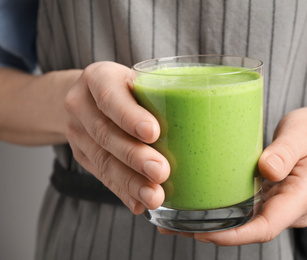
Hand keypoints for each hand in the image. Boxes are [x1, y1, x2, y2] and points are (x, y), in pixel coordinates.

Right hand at [64, 61, 169, 213]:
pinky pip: (102, 176)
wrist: (87, 99)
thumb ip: (159, 92)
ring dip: (130, 182)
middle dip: (134, 156)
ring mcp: (77, 133)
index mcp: (98, 78)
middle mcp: (81, 105)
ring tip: (153, 196)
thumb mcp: (138, 79)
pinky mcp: (81, 155)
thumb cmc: (126, 88)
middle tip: (161, 171)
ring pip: (103, 160)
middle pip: (106, 133)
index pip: (109, 95)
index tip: (154, 133)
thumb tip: (207, 118)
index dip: (129, 116)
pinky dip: (123, 192)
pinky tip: (139, 204)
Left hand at [159, 107, 306, 244]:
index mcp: (302, 197)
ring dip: (211, 224)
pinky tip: (198, 203)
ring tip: (174, 219)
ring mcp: (281, 204)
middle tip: (171, 226)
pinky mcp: (273, 196)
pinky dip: (222, 210)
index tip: (200, 232)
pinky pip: (246, 209)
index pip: (264, 228)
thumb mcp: (305, 133)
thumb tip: (267, 170)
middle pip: (248, 230)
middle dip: (210, 232)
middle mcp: (290, 208)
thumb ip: (286, 151)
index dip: (231, 235)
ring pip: (244, 222)